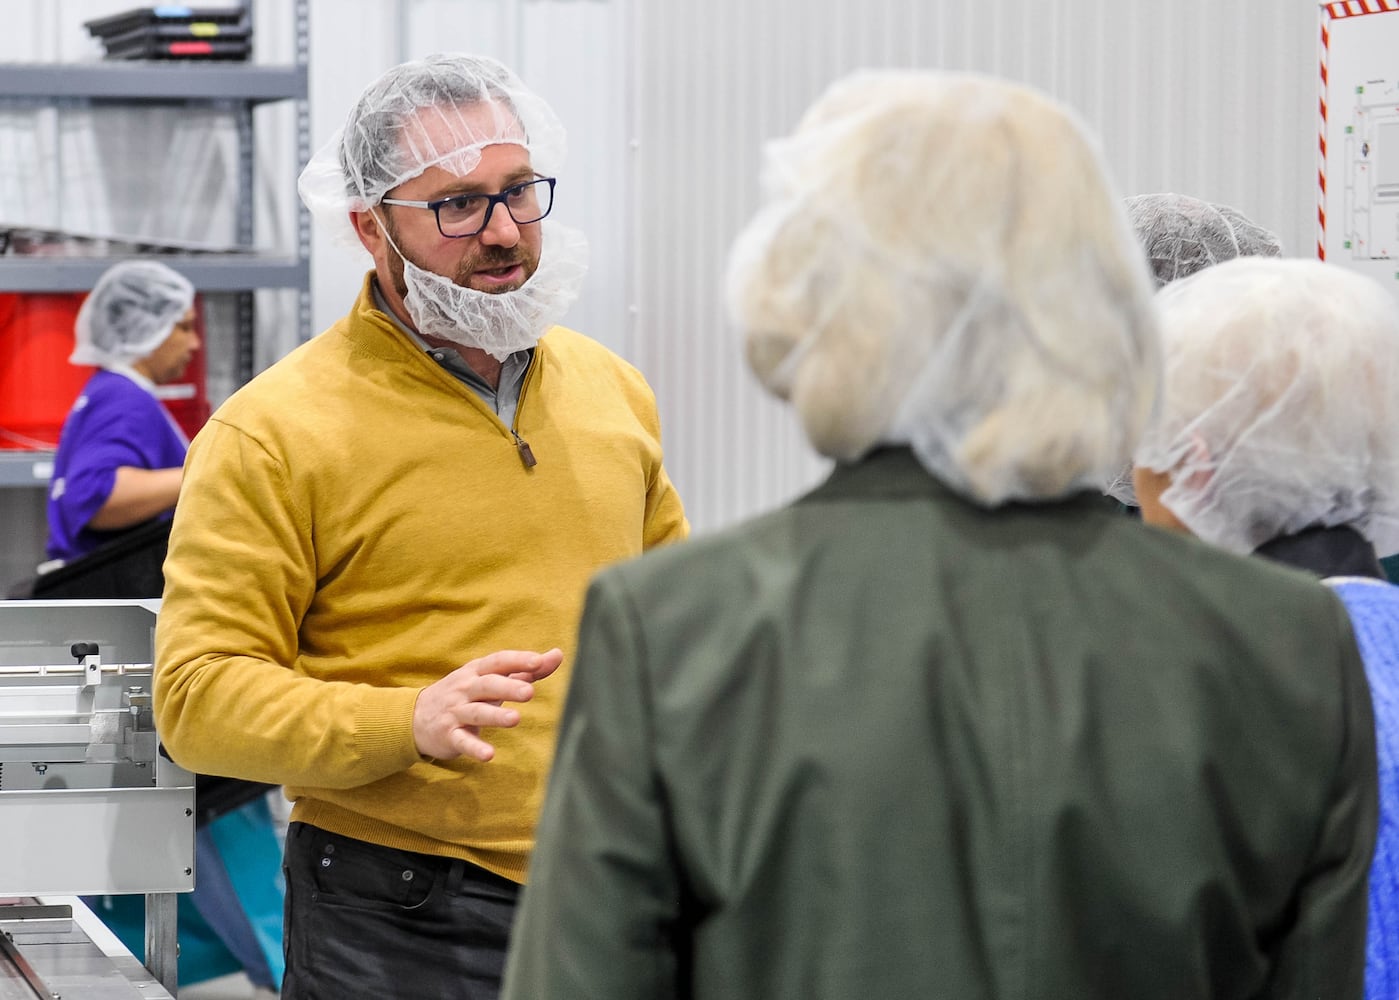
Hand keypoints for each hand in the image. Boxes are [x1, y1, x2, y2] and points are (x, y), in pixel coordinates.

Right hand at [412, 648, 562, 761]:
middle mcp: (465, 689)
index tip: (539, 660)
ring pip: (476, 713)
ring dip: (495, 716)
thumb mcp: (491, 678)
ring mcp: (455, 712)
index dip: (518, 660)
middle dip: (508, 688)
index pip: (498, 661)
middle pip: (487, 685)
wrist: (415, 717)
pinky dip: (475, 748)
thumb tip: (557, 654)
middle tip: (530, 692)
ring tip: (516, 719)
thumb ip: (527, 669)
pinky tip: (489, 755)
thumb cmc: (466, 694)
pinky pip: (462, 741)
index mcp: (477, 671)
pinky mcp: (449, 735)